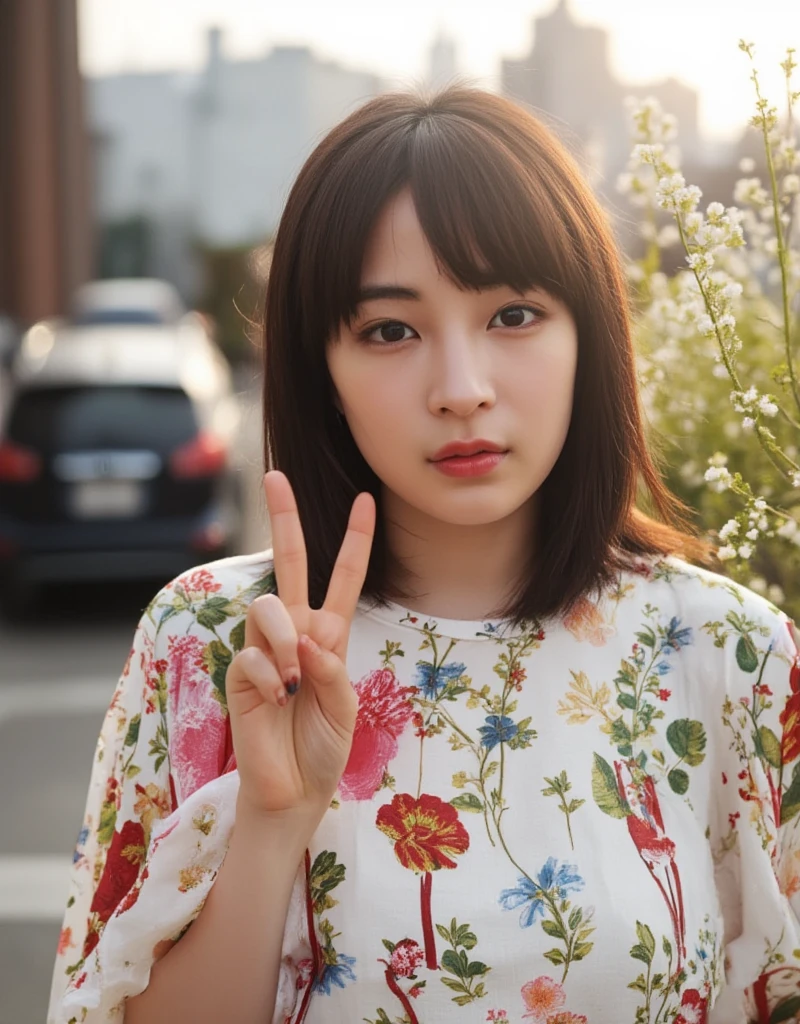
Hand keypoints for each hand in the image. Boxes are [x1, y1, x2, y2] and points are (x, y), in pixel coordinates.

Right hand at [226, 471, 375, 819]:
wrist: (294, 790)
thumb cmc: (323, 746)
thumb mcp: (345, 706)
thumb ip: (331, 668)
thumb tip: (305, 638)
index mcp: (329, 634)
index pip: (342, 577)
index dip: (355, 540)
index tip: (366, 500)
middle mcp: (295, 632)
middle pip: (288, 563)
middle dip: (284, 519)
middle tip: (274, 476)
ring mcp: (265, 649)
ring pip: (270, 607)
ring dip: (286, 639)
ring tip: (294, 681)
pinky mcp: (240, 673)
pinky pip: (253, 655)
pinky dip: (271, 678)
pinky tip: (277, 700)